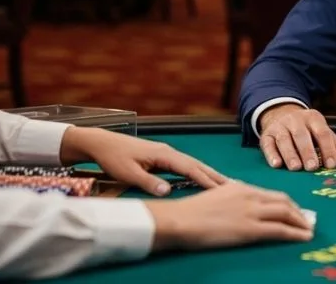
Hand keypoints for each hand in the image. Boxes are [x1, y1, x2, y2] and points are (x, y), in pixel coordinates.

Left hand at [59, 127, 226, 195]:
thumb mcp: (129, 173)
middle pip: (196, 164)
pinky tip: (201, 178)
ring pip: (192, 164)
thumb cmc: (114, 158)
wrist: (102, 143)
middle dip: (214, 175)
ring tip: (222, 184)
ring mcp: (166, 153)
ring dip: (207, 173)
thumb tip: (169, 192)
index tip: (221, 189)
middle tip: (232, 186)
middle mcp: (168, 151)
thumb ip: (149, 183)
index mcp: (164, 154)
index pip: (190, 168)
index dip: (206, 179)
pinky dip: (196, 172)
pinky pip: (184, 165)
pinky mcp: (162, 156)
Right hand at [145, 180, 312, 251]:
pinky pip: (280, 230)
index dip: (288, 204)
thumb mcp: (216, 194)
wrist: (182, 219)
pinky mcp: (250, 229)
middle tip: (306, 222)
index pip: (273, 194)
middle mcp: (251, 196)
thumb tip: (239, 198)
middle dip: (299, 213)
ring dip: (301, 223)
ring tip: (308, 231)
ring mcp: (252, 212)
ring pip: (286, 214)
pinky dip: (295, 234)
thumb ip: (232, 195)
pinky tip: (303, 238)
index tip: (295, 212)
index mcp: (243, 188)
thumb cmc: (192, 210)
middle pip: (284, 202)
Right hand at [259, 105, 335, 170]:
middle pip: (302, 135)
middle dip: (307, 151)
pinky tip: (276, 165)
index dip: (328, 148)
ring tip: (296, 168)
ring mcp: (279, 127)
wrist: (281, 114)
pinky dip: (271, 154)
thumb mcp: (322, 133)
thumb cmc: (307, 130)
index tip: (331, 165)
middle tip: (312, 167)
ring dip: (290, 154)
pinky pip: (268, 144)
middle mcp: (295, 120)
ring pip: (284, 139)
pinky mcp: (266, 135)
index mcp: (313, 118)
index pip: (322, 133)